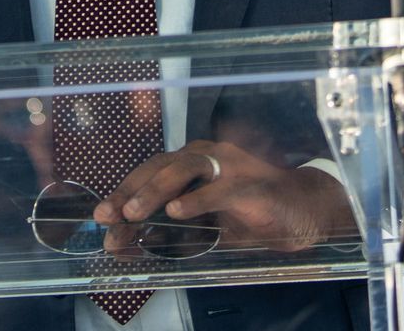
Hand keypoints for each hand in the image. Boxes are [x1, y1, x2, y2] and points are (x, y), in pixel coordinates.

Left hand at [95, 141, 357, 253]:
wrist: (302, 214)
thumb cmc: (251, 218)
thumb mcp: (202, 230)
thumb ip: (164, 234)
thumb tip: (122, 246)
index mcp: (195, 163)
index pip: (150, 171)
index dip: (124, 191)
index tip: (101, 215)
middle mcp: (209, 156)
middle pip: (161, 165)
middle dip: (131, 192)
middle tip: (110, 216)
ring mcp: (231, 166)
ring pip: (185, 168)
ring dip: (156, 190)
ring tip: (134, 213)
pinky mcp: (252, 185)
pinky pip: (221, 189)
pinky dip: (198, 200)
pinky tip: (179, 213)